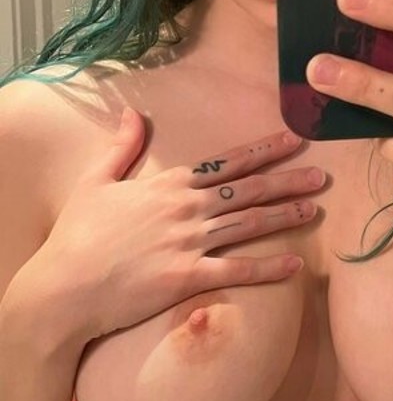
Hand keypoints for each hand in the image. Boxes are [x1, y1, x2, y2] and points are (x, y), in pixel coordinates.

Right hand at [27, 112, 325, 341]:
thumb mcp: (96, 181)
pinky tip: (294, 266)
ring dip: (286, 216)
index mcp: (169, 183)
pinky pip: (237, 270)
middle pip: (248, 189)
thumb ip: (122, 146)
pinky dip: (268, 268)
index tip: (294, 140)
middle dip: (288, 180)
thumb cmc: (76, 235)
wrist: (62, 288)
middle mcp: (186, 208)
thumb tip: (134, 112)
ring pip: (250, 224)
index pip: (227, 161)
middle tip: (322, 175)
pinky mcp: (187, 277)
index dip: (264, 150)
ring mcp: (189, 242)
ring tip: (315, 210)